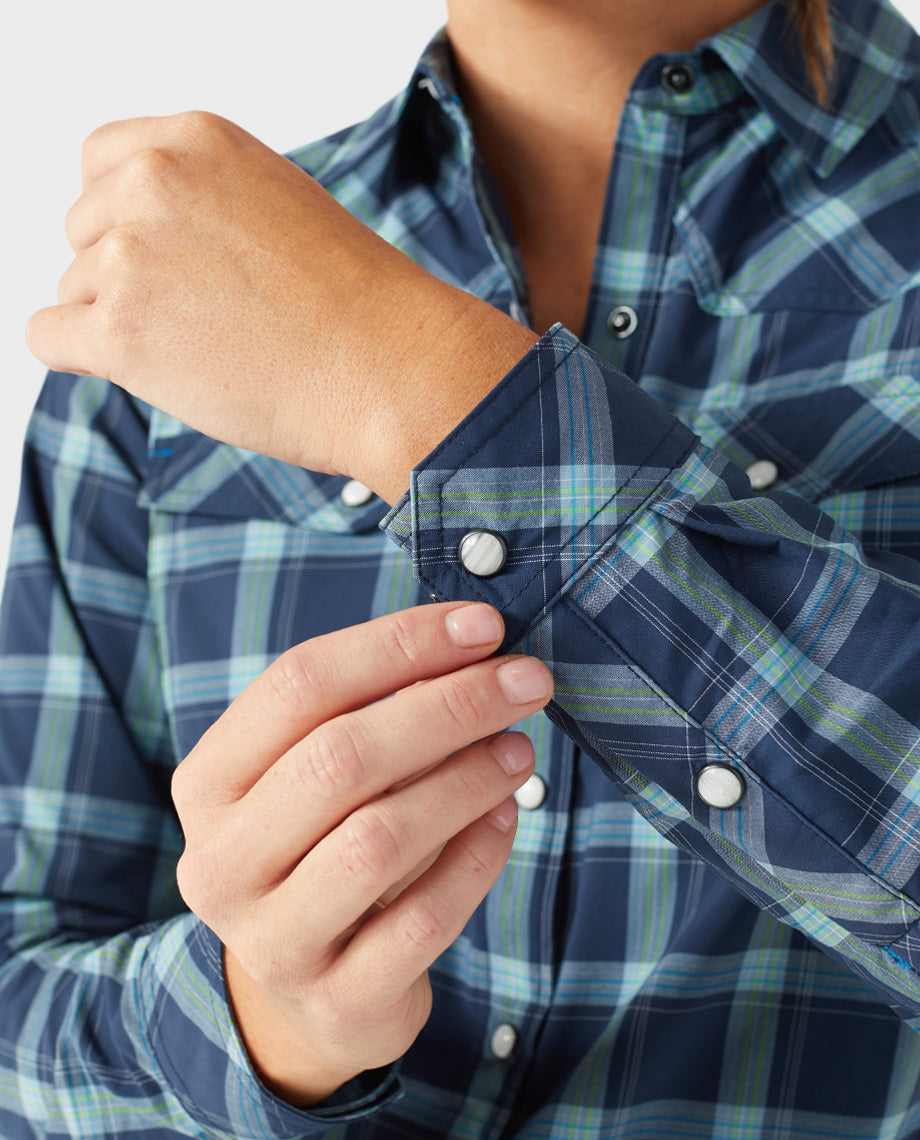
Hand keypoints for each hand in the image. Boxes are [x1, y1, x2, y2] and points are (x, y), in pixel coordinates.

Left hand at [26, 112, 536, 501]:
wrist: (393, 368)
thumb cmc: (356, 306)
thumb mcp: (278, 208)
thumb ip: (201, 203)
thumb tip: (139, 242)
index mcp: (193, 139)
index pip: (101, 166)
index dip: (131, 222)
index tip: (176, 264)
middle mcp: (150, 181)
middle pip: (83, 232)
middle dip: (129, 277)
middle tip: (210, 317)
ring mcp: (128, 254)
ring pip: (74, 290)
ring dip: (125, 325)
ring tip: (214, 350)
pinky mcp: (117, 331)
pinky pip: (48, 337)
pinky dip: (88, 360)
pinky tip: (157, 371)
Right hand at [170, 601, 552, 1104]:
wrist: (309, 993)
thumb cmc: (322, 849)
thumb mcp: (316, 777)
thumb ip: (372, 713)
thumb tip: (475, 649)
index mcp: (209, 783)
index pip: (299, 684)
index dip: (398, 644)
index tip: (483, 626)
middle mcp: (221, 861)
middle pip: (341, 756)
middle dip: (449, 706)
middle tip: (525, 681)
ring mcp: (272, 940)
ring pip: (381, 839)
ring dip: (467, 779)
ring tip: (518, 749)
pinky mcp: (337, 999)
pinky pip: (424, 917)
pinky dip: (477, 856)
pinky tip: (506, 816)